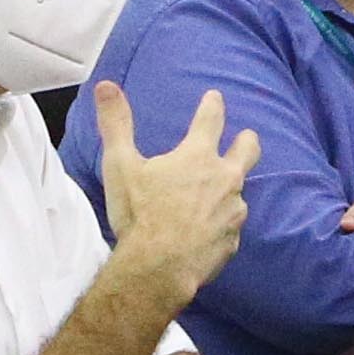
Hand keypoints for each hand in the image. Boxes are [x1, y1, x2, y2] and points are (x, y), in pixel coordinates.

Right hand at [92, 82, 258, 300]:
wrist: (158, 268)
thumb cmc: (139, 214)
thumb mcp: (120, 165)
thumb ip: (116, 124)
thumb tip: (105, 86)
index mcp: (198, 157)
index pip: (211, 120)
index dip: (212, 105)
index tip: (215, 97)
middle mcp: (224, 179)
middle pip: (248, 151)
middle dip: (247, 141)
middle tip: (246, 136)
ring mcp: (233, 211)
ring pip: (239, 192)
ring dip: (230, 189)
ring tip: (219, 193)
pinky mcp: (232, 241)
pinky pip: (230, 227)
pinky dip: (221, 224)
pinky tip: (210, 230)